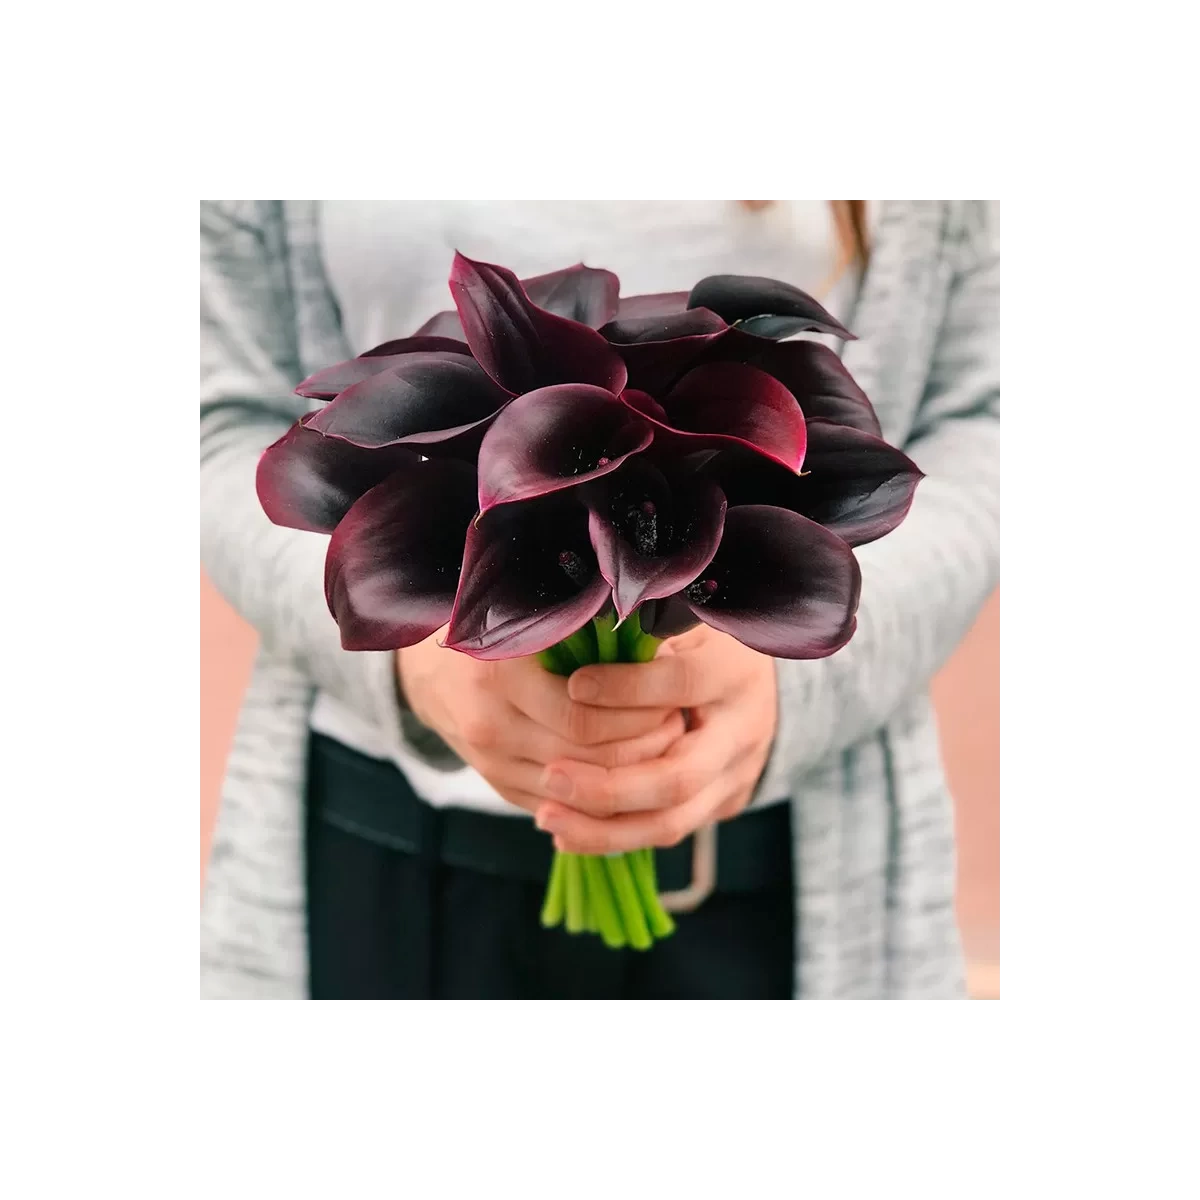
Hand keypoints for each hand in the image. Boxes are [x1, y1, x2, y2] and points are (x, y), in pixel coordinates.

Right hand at [396, 631, 685, 815]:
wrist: (432, 669)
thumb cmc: (499, 631)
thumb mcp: (536, 620)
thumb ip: (587, 632)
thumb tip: (660, 647)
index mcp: (500, 678)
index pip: (585, 719)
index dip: (637, 715)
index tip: (671, 700)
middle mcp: (491, 725)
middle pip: (586, 759)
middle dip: (641, 748)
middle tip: (676, 727)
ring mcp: (491, 763)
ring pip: (577, 791)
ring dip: (627, 775)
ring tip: (662, 749)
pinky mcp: (498, 786)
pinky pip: (561, 806)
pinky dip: (600, 796)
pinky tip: (631, 773)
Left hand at [533, 626, 777, 852]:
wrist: (757, 683)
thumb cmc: (702, 638)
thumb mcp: (681, 620)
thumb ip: (641, 634)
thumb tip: (582, 634)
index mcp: (734, 672)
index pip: (684, 684)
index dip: (628, 688)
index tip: (573, 685)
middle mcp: (742, 732)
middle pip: (679, 777)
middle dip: (610, 785)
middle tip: (551, 775)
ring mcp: (736, 776)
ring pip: (671, 820)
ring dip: (604, 828)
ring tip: (546, 816)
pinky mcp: (722, 805)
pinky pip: (664, 831)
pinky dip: (612, 837)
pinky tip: (564, 833)